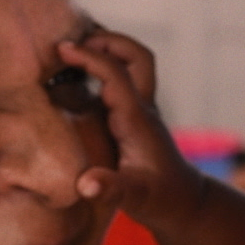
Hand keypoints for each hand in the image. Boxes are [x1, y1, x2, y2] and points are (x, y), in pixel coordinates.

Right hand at [59, 29, 203, 231]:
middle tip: (74, 42)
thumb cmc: (159, 200)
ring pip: (133, 63)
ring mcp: (140, 110)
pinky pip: (122, 79)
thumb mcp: (135, 198)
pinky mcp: (134, 116)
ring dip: (108, 49)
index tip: (61, 49)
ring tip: (74, 50)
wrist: (183, 203)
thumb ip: (112, 189)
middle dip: (108, 41)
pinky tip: (78, 76)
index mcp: (137, 120)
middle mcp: (142, 108)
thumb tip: (85, 184)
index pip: (116, 74)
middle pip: (136, 56)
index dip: (90, 57)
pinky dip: (103, 67)